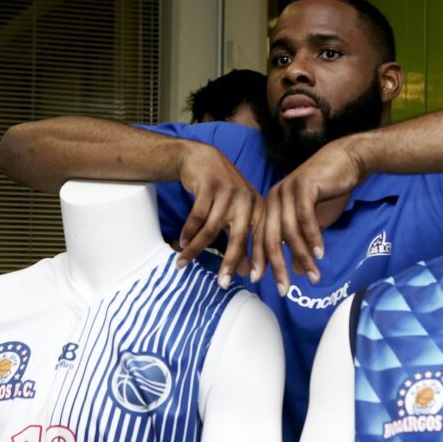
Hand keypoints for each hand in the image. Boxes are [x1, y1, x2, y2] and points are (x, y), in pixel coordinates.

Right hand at [175, 142, 262, 287]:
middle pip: (239, 237)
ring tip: (183, 262)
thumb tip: (245, 272)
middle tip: (222, 283)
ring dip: (195, 248)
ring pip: (212, 229)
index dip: (258, 260)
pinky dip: (188, 231)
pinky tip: (181, 242)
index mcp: (259, 208)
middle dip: (231, 262)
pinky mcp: (210, 186)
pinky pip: (197, 216)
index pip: (261, 238)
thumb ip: (242, 240)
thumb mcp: (236, 215)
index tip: (252, 280)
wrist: (203, 158)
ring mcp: (229, 192)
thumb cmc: (222, 192)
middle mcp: (247, 200)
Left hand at [251, 140, 364, 294]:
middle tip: (284, 288)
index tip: (260, 281)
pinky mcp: (303, 185)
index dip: (259, 260)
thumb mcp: (315, 224)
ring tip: (314, 275)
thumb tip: (296, 269)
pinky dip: (313, 238)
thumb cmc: (330, 191)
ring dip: (302, 256)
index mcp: (271, 206)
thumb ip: (302, 244)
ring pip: (289, 231)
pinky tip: (321, 253)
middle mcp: (274, 198)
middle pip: (270, 238)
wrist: (348, 162)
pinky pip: (305, 218)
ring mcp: (287, 190)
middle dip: (277, 266)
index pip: (260, 237)